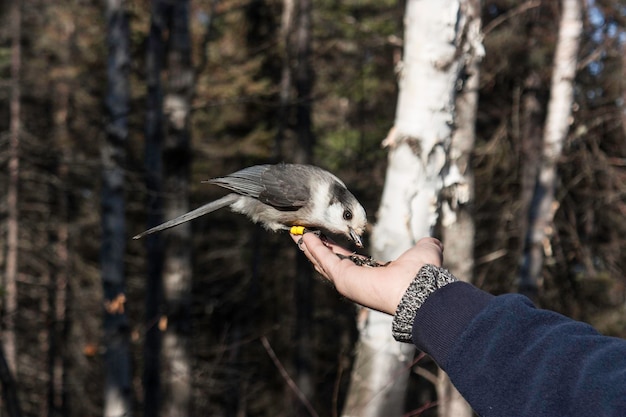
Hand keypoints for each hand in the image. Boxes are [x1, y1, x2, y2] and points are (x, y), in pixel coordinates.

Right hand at [291, 233, 443, 314]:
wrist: (418, 289)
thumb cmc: (422, 274)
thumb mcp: (424, 251)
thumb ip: (426, 245)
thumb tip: (431, 241)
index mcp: (374, 277)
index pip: (351, 263)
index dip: (339, 251)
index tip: (330, 240)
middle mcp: (359, 282)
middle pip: (332, 264)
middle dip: (318, 249)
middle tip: (306, 236)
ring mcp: (348, 282)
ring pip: (324, 262)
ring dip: (311, 248)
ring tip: (299, 234)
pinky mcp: (342, 278)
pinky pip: (324, 260)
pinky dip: (314, 248)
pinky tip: (305, 236)